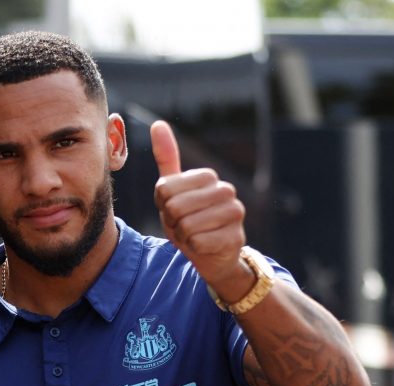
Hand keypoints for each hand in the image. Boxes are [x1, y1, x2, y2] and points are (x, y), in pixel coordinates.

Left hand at [150, 120, 246, 290]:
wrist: (212, 254)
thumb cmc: (190, 220)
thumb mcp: (173, 190)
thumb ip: (167, 159)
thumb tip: (158, 124)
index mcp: (208, 176)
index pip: (164, 189)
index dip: (163, 206)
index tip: (175, 210)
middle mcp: (226, 190)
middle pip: (175, 207)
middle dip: (173, 222)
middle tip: (184, 226)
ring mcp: (235, 213)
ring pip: (186, 226)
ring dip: (184, 237)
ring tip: (195, 235)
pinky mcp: (236, 238)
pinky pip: (198, 243)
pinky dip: (195, 249)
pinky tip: (205, 246)